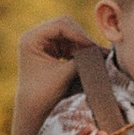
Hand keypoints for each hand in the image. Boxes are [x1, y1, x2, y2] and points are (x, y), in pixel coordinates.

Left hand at [15, 15, 95, 131]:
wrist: (33, 109)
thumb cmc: (44, 93)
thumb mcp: (63, 74)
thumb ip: (81, 60)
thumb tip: (102, 51)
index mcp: (31, 38)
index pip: (59, 26)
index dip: (79, 34)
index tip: (93, 47)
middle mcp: (35, 36)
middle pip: (65, 25)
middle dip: (81, 38)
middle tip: (97, 50)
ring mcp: (42, 41)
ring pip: (69, 33)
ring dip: (82, 44)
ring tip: (95, 56)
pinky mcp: (50, 49)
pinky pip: (69, 42)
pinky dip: (79, 49)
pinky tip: (88, 59)